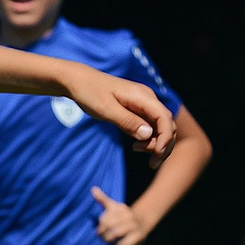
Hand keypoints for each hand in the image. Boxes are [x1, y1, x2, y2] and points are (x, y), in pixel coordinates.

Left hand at [54, 64, 176, 163]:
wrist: (77, 81)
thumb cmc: (89, 92)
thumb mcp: (106, 109)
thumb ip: (127, 121)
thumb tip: (148, 135)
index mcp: (143, 96)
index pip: (164, 118)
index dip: (165, 138)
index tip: (156, 154)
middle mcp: (148, 99)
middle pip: (167, 124)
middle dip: (163, 145)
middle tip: (152, 163)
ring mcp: (143, 104)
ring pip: (160, 127)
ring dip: (155, 143)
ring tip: (136, 149)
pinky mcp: (137, 109)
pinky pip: (149, 126)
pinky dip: (147, 138)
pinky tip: (136, 145)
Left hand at [90, 185, 151, 244]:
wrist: (142, 223)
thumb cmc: (122, 216)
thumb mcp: (112, 207)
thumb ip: (102, 199)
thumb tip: (93, 188)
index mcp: (121, 208)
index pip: (104, 218)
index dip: (100, 227)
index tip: (100, 231)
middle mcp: (128, 215)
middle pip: (109, 225)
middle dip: (103, 234)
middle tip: (102, 238)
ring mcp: (134, 225)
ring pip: (116, 233)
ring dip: (109, 240)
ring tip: (109, 241)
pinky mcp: (139, 236)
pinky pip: (125, 243)